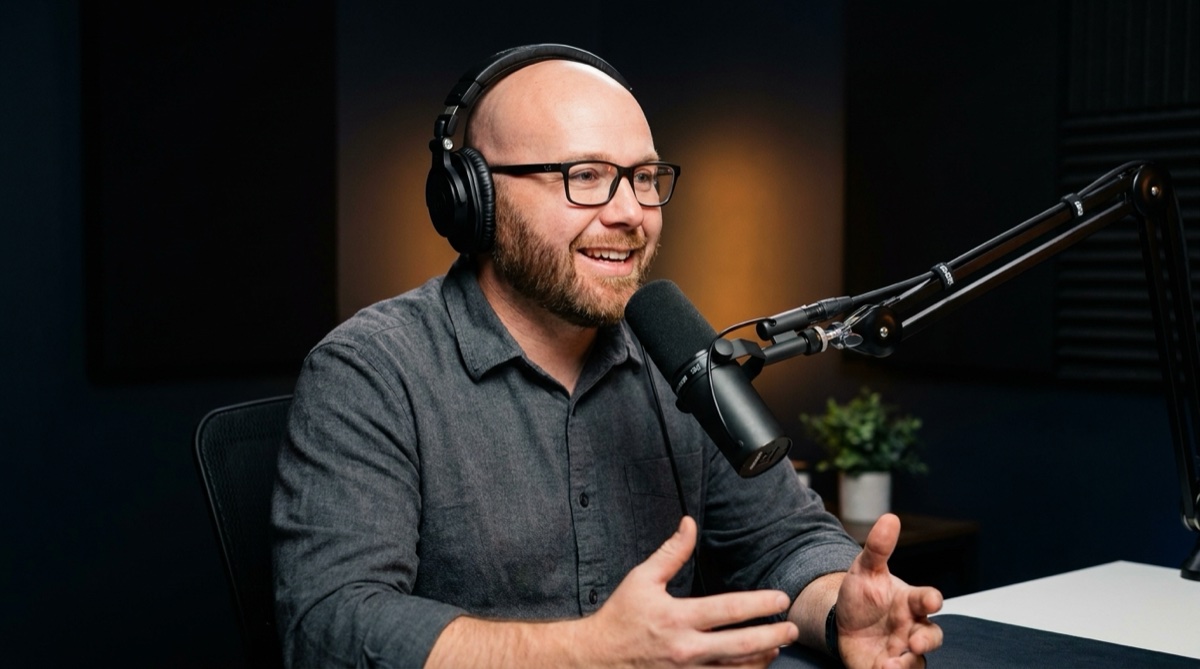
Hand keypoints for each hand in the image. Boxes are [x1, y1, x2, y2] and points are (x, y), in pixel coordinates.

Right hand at [583, 516, 798, 667]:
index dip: (759, 604)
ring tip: (778, 647)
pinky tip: (753, 666)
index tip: (780, 599)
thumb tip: (690, 523)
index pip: (728, 611)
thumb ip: (671, 553)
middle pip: (741, 645)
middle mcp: (685, 649)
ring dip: (761, 659)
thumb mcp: (641, 579)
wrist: (597, 658)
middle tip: (792, 629)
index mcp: (676, 618)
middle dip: (772, 636)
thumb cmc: (620, 616)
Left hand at [836, 514, 943, 667]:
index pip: (927, 600)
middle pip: (932, 636)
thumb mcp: (865, 570)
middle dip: (927, 640)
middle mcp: (911, 627)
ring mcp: (901, 650)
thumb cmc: (863, 595)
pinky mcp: (887, 667)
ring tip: (890, 665)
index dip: (931, 600)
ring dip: (908, 664)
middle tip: (916, 642)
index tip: (931, 601)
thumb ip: (878, 547)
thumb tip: (890, 518)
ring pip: (917, 662)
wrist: (843, 621)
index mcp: (909, 602)